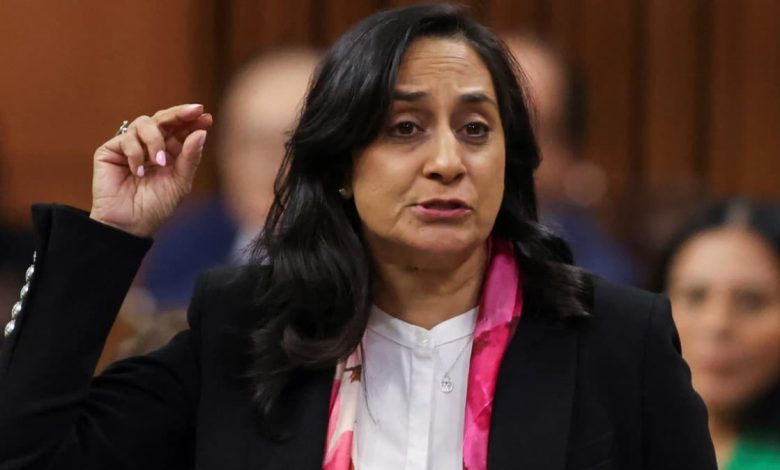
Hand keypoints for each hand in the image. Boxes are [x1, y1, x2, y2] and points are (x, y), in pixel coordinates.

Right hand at [90, 104, 212, 237]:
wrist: (130, 224)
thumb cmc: (156, 206)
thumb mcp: (180, 182)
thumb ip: (190, 158)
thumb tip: (201, 132)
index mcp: (170, 152)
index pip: (181, 129)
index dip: (192, 120)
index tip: (205, 115)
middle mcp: (150, 145)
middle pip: (164, 119)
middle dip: (179, 114)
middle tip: (192, 112)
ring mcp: (130, 145)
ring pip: (145, 123)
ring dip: (155, 139)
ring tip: (159, 162)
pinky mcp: (111, 150)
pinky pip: (126, 138)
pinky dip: (136, 154)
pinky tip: (138, 172)